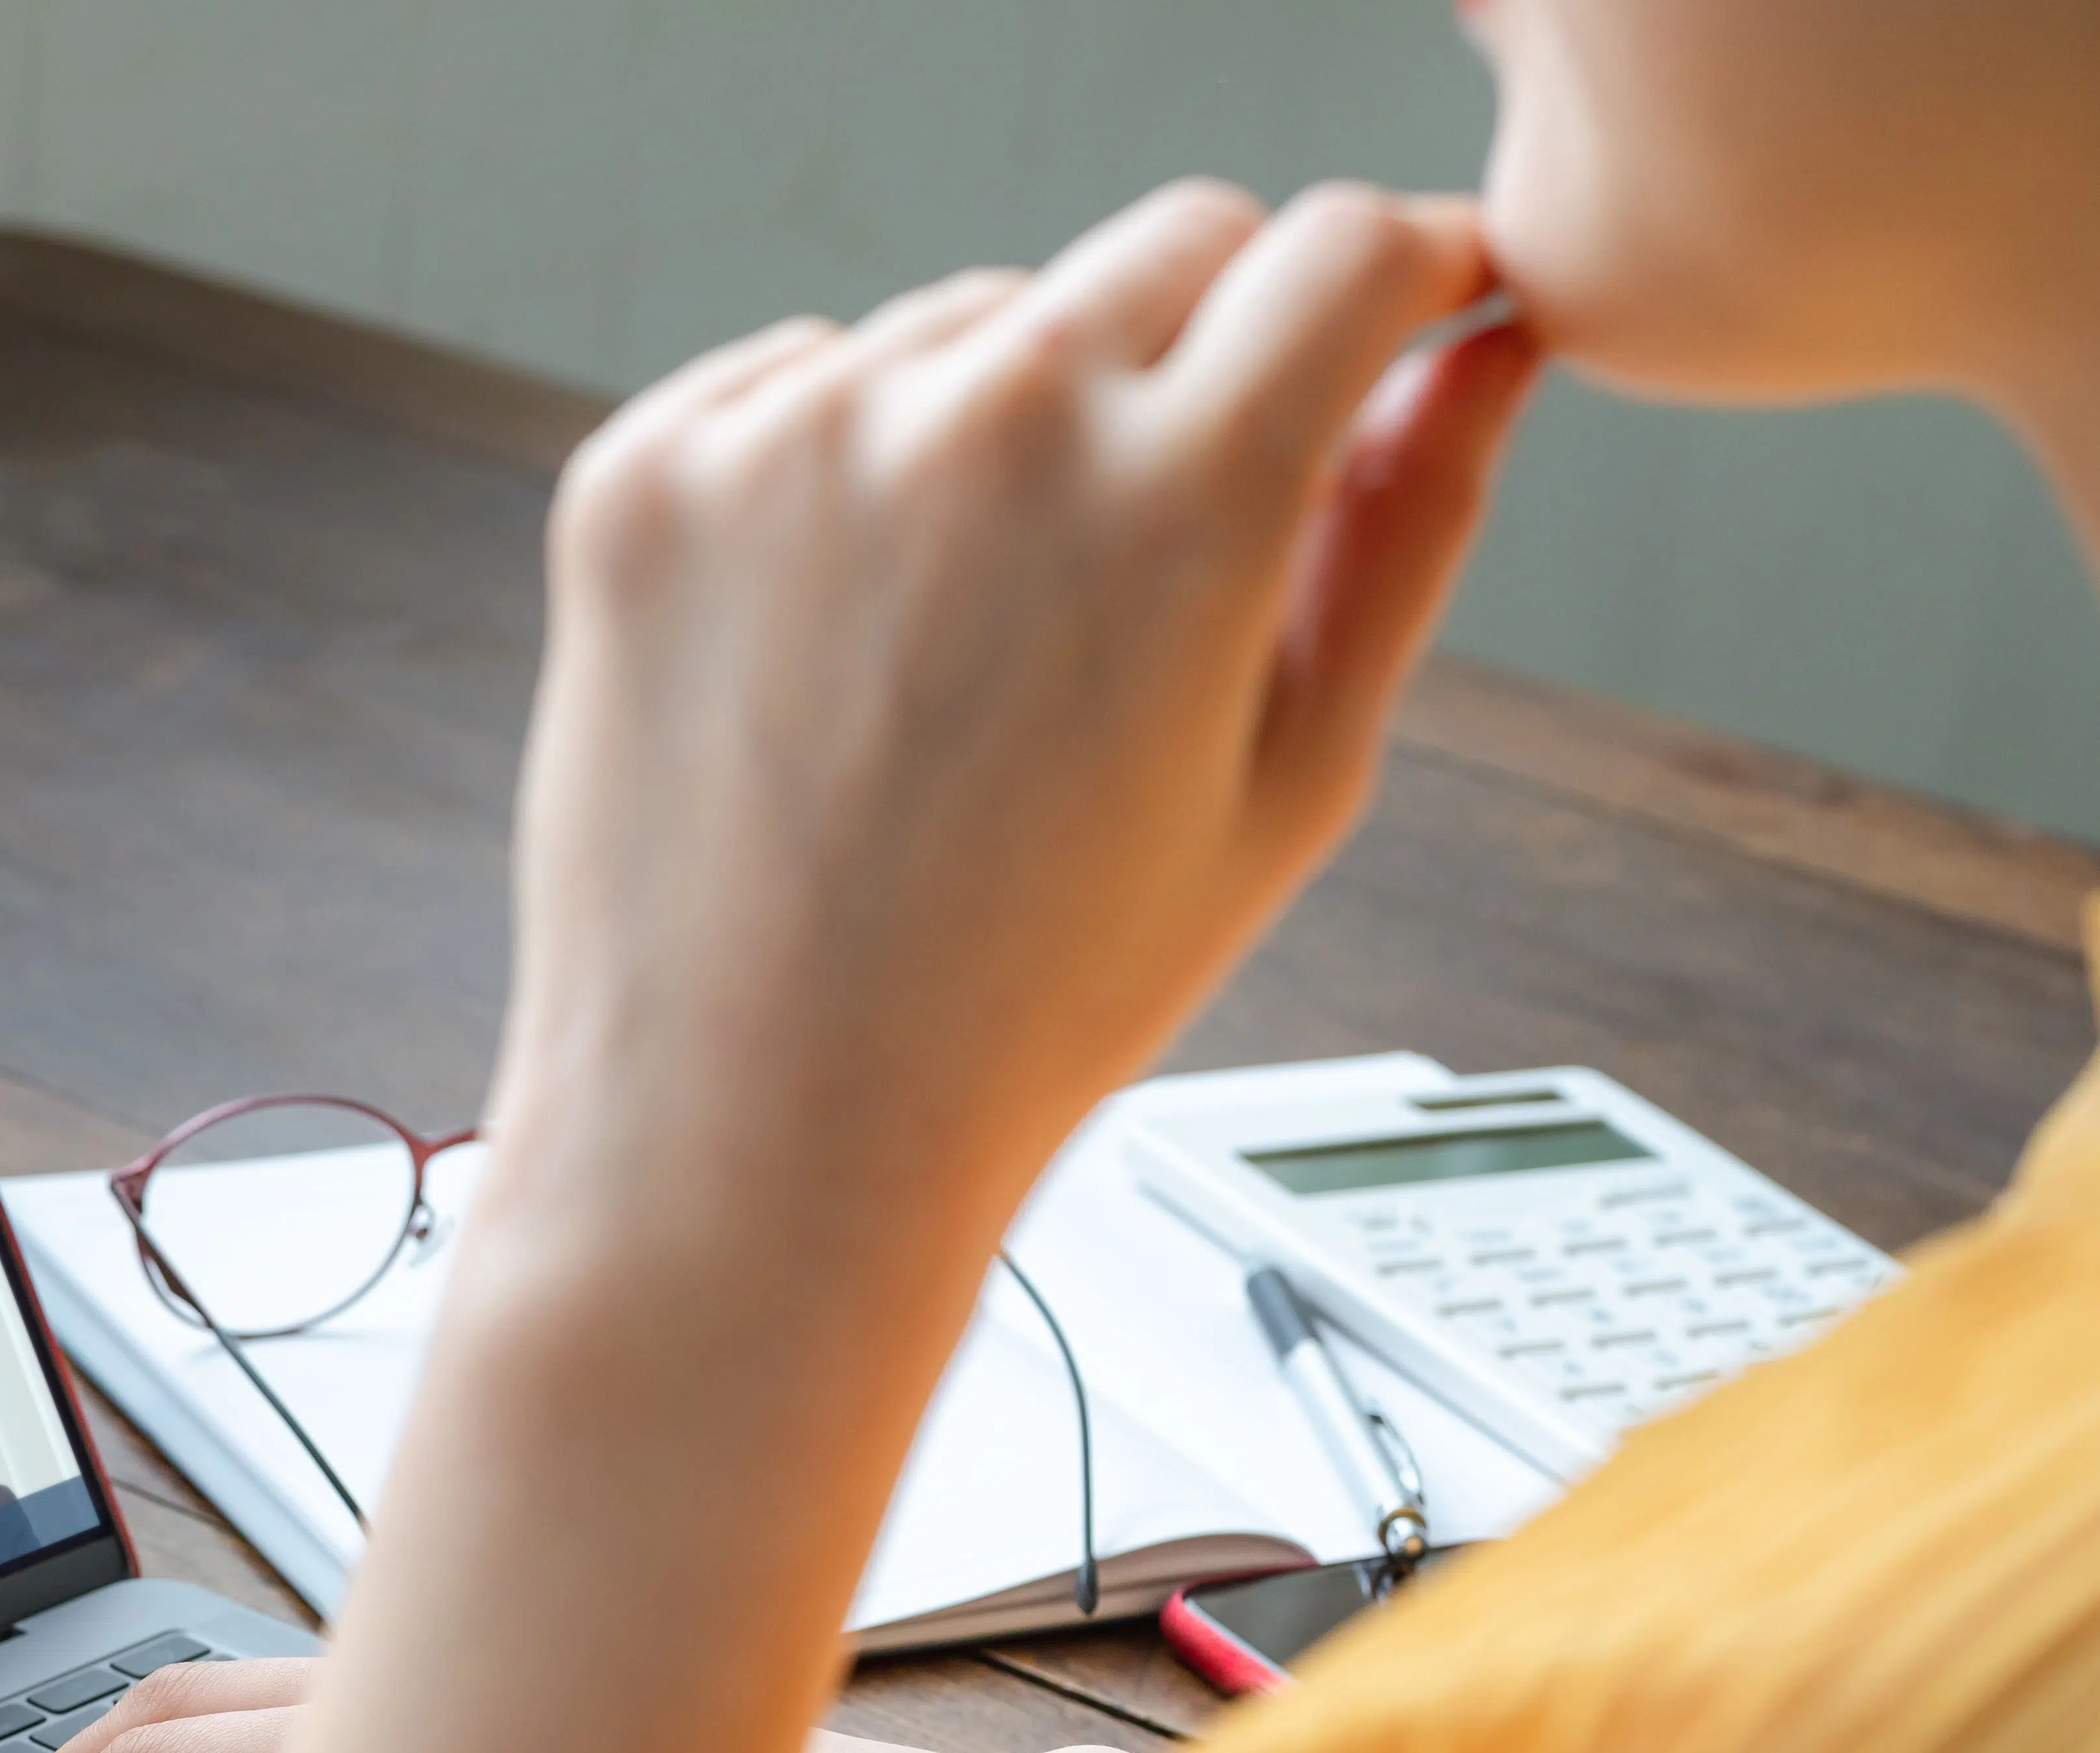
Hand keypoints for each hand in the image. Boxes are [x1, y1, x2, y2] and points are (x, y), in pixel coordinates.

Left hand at [260, 182, 1533, 1752]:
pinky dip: (828, 474)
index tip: (1388, 330)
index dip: (1391, 285)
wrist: (751, 1133)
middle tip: (1157, 558)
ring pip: (970, 325)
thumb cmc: (1024, 1004)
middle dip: (1203, 356)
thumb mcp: (1289, 782)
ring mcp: (788, 440)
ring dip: (999, 430)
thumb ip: (1406, 527)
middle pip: (1165, 252)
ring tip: (960, 660)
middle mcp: (983, 426)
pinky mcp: (642, 477)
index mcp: (1179, 495)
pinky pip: (791, 384)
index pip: (1344, 244)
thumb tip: (1484, 346)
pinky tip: (832, 650)